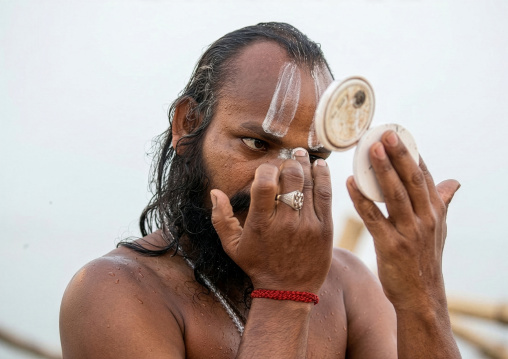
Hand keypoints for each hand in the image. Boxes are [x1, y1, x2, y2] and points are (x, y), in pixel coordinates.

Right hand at [210, 150, 333, 293]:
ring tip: (301, 155)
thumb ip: (221, 219)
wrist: (288, 291)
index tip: (266, 171)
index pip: (264, 183)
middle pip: (290, 178)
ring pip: (309, 183)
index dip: (265, 170)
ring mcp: (307, 225)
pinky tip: (319, 165)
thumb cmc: (258, 266)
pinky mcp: (324, 228)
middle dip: (287, 163)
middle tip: (287, 160)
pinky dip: (322, 176)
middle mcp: (285, 222)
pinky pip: (325, 194)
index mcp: (261, 223)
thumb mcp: (232, 247)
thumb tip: (215, 192)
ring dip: (305, 164)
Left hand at [347, 130, 459, 309]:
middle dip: (400, 155)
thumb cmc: (425, 258)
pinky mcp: (391, 246)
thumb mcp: (439, 229)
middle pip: (412, 180)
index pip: (424, 176)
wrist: (421, 296)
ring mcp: (409, 233)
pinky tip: (349, 183)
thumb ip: (442, 202)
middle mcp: (426, 219)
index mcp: (436, 212)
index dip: (412, 153)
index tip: (399, 133)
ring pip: (394, 195)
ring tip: (370, 149)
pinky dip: (361, 199)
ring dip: (382, 170)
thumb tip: (453, 182)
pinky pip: (373, 217)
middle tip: (386, 133)